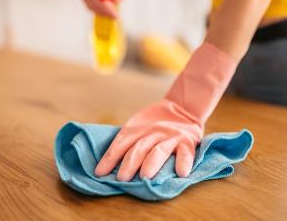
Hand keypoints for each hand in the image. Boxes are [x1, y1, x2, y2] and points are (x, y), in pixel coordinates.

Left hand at [94, 42, 237, 180]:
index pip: (120, 144)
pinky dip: (184, 162)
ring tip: (145, 176)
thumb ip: (127, 143)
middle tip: (122, 179)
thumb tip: (106, 168)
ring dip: (151, 163)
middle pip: (139, 148)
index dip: (110, 158)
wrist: (182, 108)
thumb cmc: (154, 126)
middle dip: (129, 163)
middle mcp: (153, 133)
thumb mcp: (138, 128)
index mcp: (136, 130)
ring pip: (159, 151)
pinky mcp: (187, 141)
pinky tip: (181, 173)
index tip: (99, 173)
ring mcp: (170, 137)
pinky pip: (186, 153)